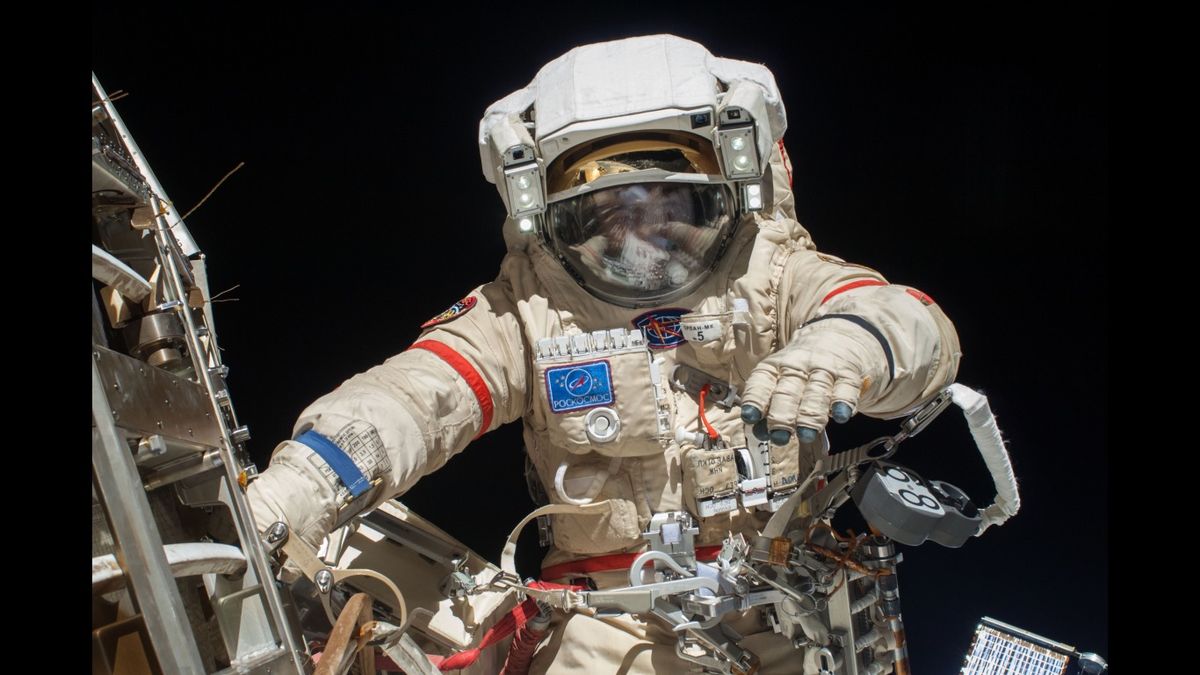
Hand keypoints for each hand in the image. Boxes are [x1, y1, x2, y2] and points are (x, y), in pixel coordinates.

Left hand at [740, 319, 886, 444]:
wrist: (839, 338)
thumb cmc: (803, 369)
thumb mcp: (782, 379)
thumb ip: (770, 406)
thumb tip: (759, 432)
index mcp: (775, 367)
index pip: (762, 382)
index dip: (755, 400)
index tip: (750, 417)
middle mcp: (798, 366)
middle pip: (788, 391)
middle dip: (781, 416)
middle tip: (779, 436)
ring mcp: (824, 368)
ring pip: (816, 391)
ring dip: (810, 415)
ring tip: (806, 434)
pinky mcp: (849, 373)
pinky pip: (846, 388)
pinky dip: (843, 402)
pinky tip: (840, 416)